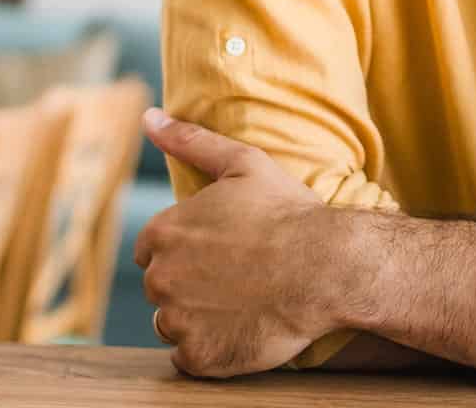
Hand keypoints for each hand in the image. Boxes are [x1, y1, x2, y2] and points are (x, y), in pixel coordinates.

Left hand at [133, 109, 343, 376]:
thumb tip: (148, 117)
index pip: (151, 250)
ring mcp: (178, 320)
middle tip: (237, 279)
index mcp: (162, 232)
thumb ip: (189, 141)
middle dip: (190, 285)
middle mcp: (160, 277)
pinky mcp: (199, 357)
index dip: (186, 251)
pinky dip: (210, 350)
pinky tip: (241, 330)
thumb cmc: (288, 213)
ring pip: (172, 324)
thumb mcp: (242, 164)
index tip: (219, 253)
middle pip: (162, 288)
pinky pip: (190, 359)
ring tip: (241, 305)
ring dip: (197, 319)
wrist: (327, 267)